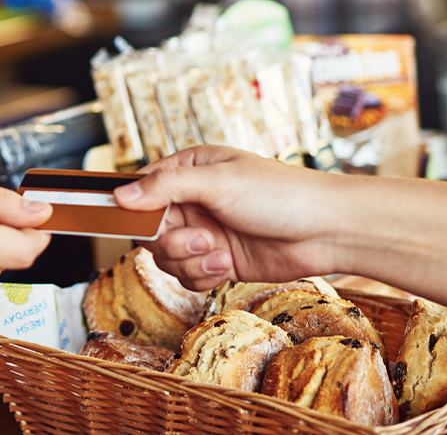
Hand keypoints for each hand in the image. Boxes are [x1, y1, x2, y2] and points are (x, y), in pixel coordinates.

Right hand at [113, 146, 347, 290]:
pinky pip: (187, 276)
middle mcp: (192, 201)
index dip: (134, 209)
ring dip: (191, 261)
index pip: (141, 189)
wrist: (326, 232)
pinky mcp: (217, 261)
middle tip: (202, 238)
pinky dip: (202, 276)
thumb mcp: (218, 182)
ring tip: (220, 253)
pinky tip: (227, 266)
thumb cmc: (279, 194)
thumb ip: (166, 187)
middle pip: (150, 230)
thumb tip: (120, 195)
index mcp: (189, 170)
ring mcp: (204, 232)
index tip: (134, 224)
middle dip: (172, 241)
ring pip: (167, 257)